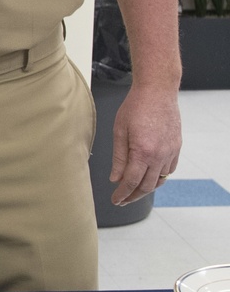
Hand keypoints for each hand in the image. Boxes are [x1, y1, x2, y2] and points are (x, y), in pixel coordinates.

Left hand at [110, 84, 181, 204]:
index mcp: (143, 152)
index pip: (131, 182)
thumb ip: (118, 158)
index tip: (115, 200)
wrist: (157, 91)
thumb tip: (115, 179)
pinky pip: (169, 169)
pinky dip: (159, 176)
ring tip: (134, 191)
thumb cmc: (135, 107)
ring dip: (147, 188)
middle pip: (147, 186)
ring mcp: (170, 151)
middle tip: (122, 200)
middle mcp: (160, 155)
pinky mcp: (177, 146)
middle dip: (133, 196)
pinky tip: (150, 176)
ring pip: (160, 179)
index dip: (122, 194)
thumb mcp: (119, 131)